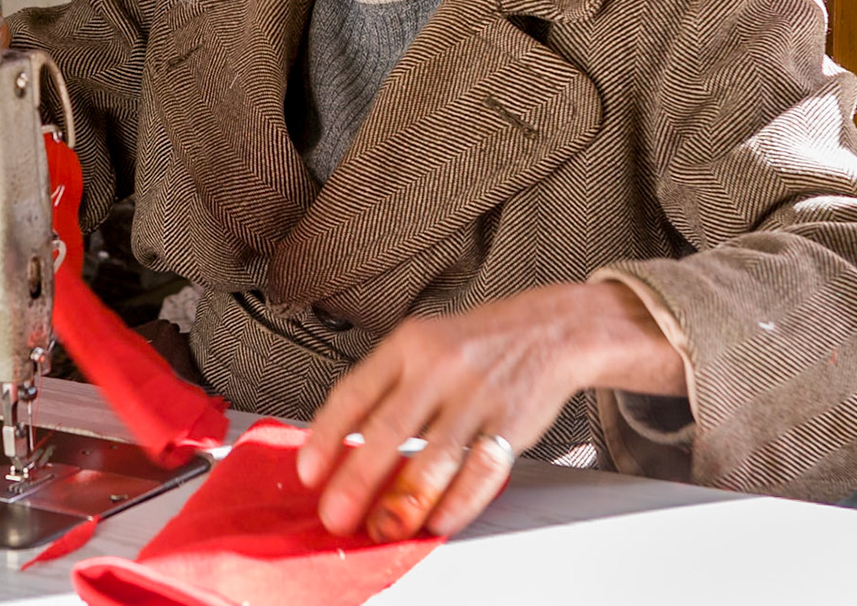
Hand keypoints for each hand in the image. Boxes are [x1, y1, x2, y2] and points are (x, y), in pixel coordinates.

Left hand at [294, 281, 684, 542]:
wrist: (548, 327)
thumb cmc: (473, 343)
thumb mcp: (419, 344)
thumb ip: (382, 388)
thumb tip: (338, 444)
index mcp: (407, 345)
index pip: (355, 392)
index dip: (326, 436)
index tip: (309, 472)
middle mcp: (440, 366)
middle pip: (388, 430)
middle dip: (357, 480)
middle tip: (337, 515)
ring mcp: (477, 394)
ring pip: (435, 456)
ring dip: (405, 501)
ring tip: (384, 528)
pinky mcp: (512, 421)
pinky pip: (481, 470)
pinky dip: (458, 501)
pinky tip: (439, 520)